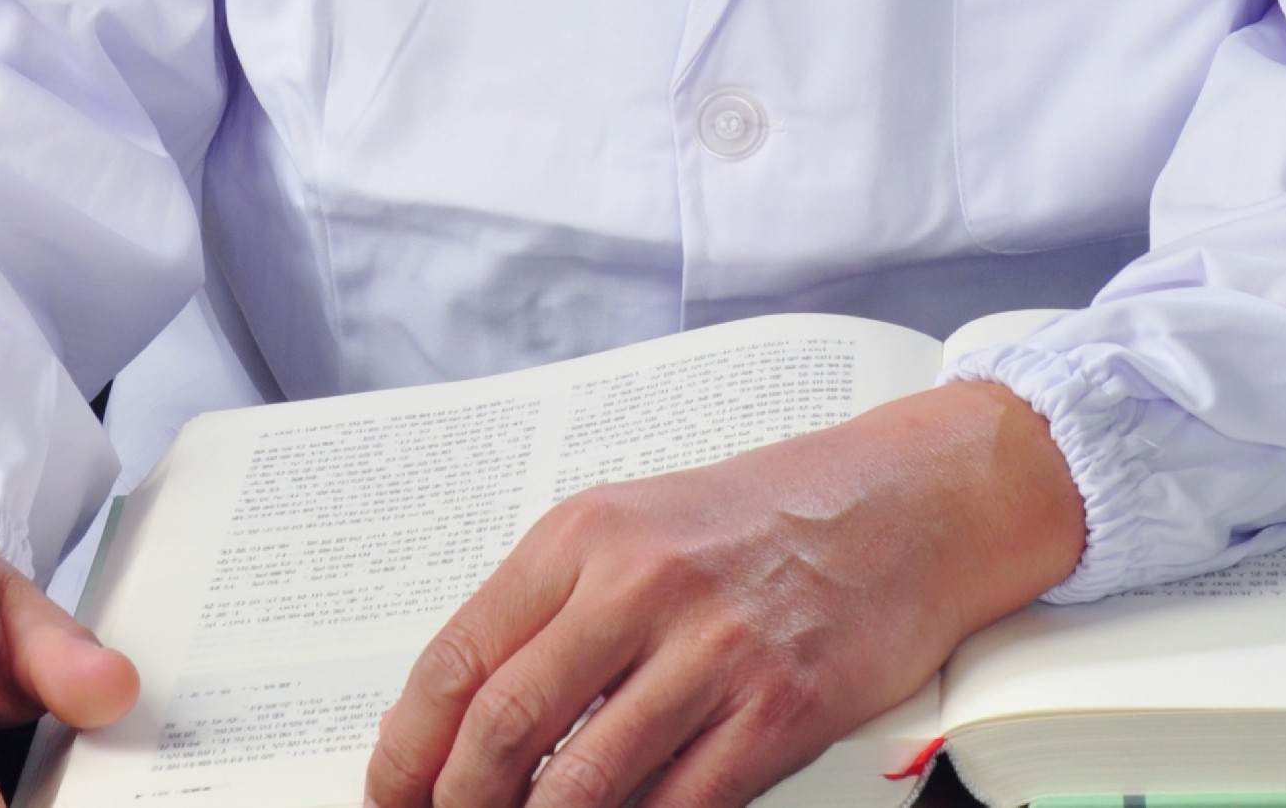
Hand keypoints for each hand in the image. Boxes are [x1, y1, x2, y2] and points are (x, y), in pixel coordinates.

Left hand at [367, 379, 1083, 807]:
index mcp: (586, 534)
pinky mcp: (774, 712)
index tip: (389, 796)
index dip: (406, 750)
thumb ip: (554, 611)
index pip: (459, 658)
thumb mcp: (636, 529)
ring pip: (580, 789)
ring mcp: (709, 652)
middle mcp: (638, 585)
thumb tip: (465, 722)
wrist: (896, 506)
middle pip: (504, 729)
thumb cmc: (759, 521)